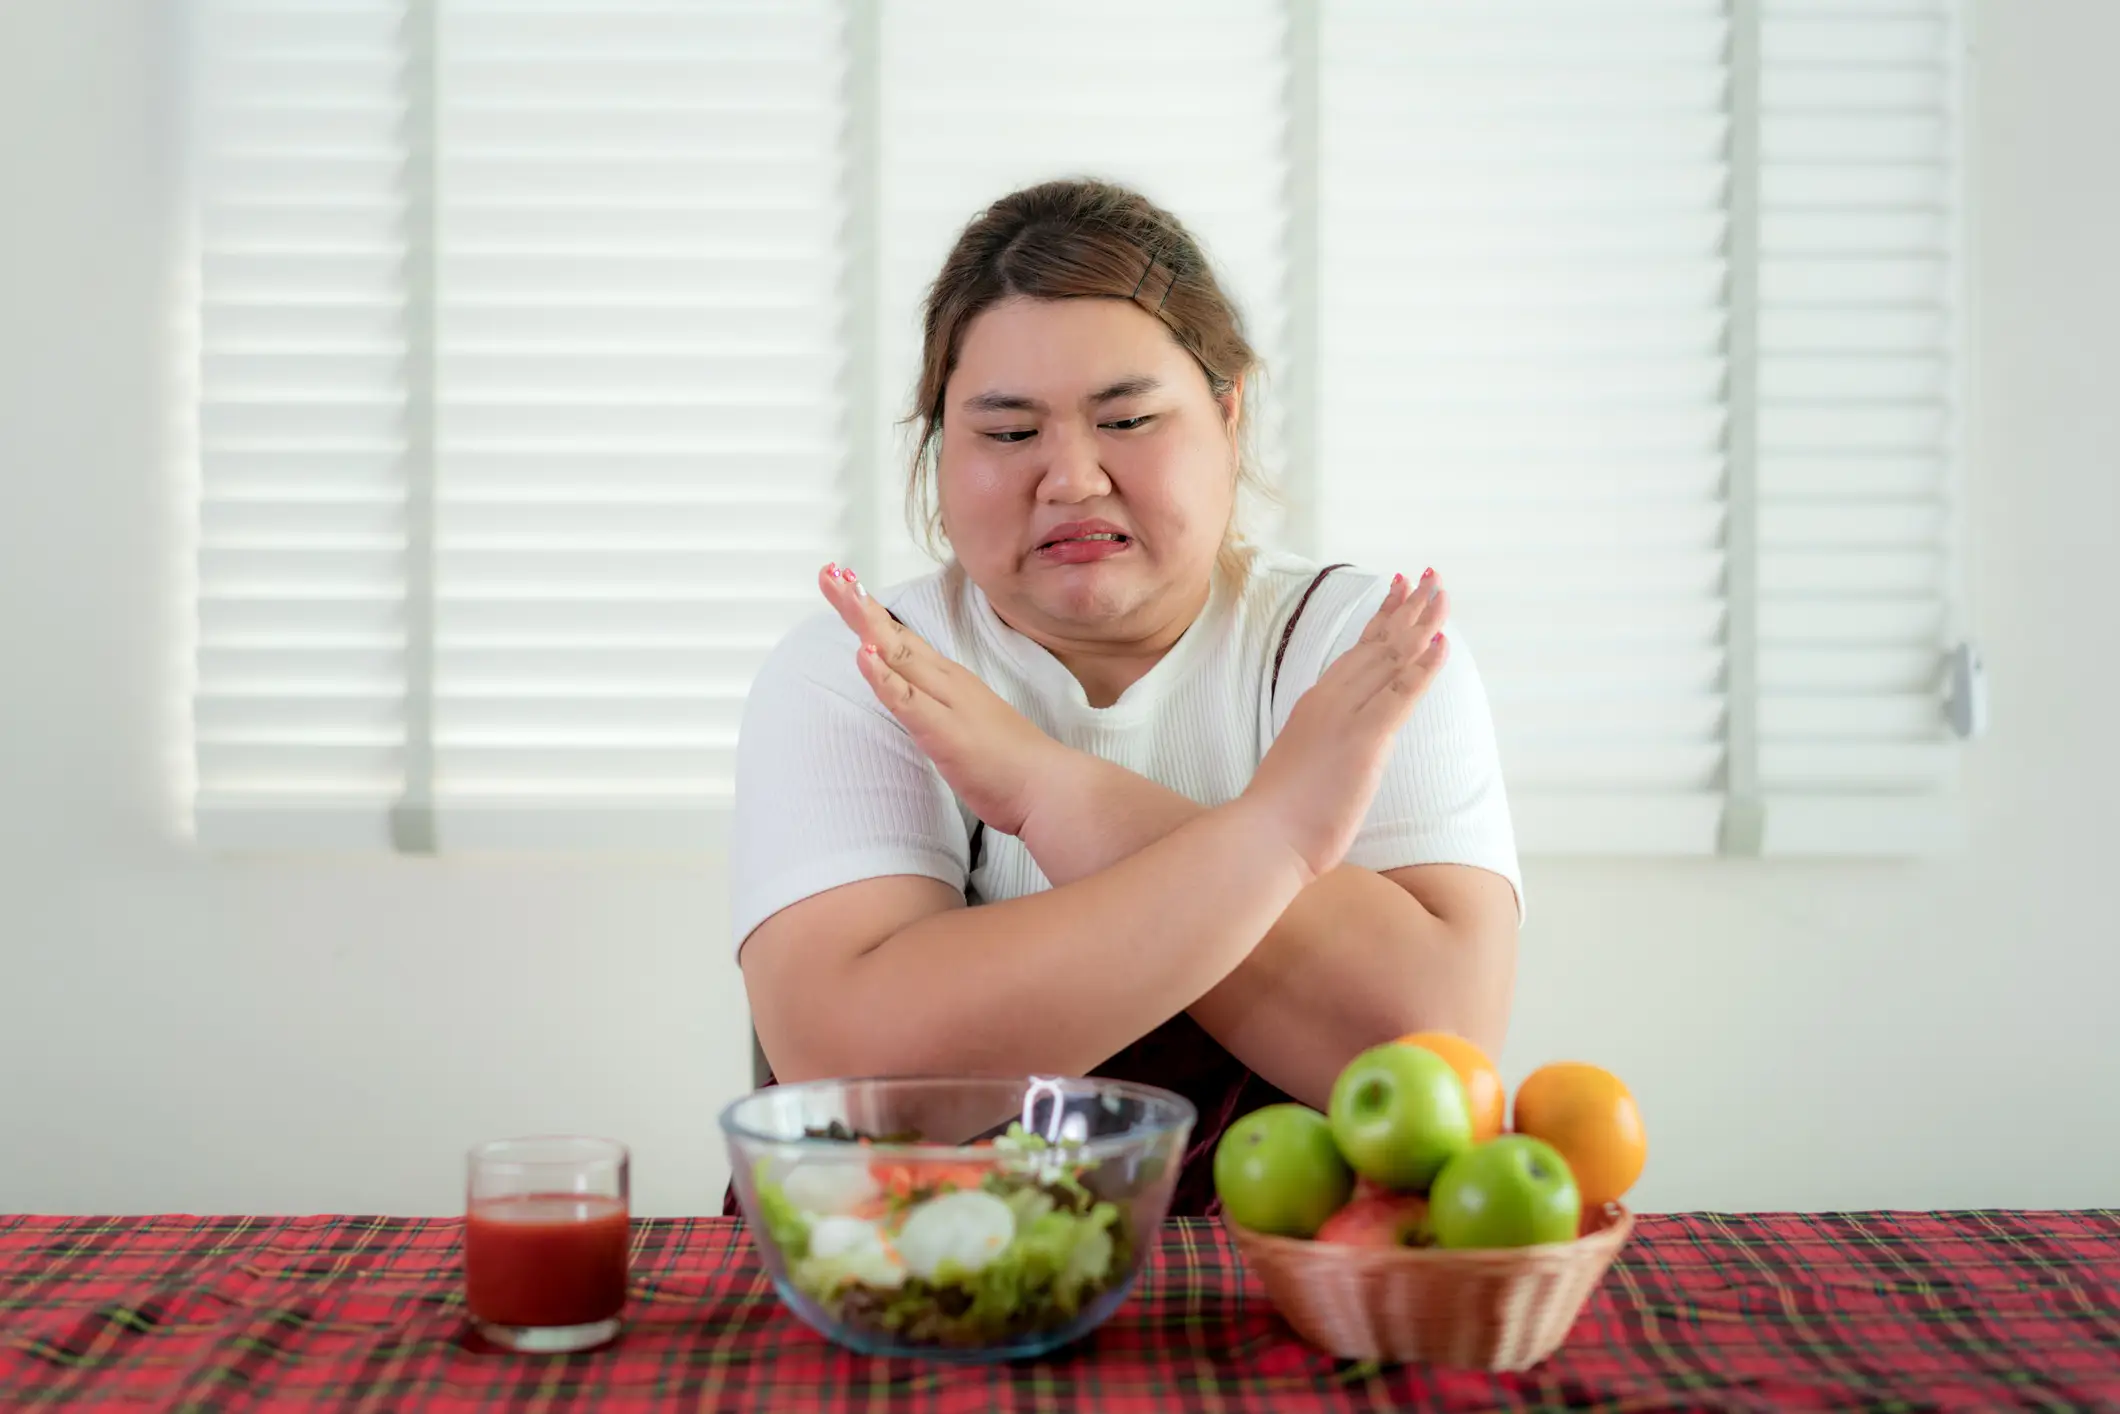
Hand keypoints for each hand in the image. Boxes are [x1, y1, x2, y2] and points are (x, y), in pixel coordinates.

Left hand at [818, 564, 1076, 837]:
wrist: (1047, 786)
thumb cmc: (1010, 763)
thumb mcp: (965, 726)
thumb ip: (938, 711)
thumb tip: (912, 704)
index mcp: (950, 680)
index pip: (904, 639)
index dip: (872, 613)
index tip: (846, 584)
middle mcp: (946, 682)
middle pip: (894, 635)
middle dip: (859, 603)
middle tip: (829, 572)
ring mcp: (946, 703)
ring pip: (898, 654)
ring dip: (866, 622)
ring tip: (840, 591)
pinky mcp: (944, 731)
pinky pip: (907, 700)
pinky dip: (884, 676)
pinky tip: (864, 653)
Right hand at [1239, 570, 1452, 880]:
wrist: (1262, 836)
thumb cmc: (1278, 815)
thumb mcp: (1300, 765)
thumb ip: (1320, 745)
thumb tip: (1335, 749)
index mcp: (1315, 704)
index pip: (1356, 651)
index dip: (1381, 617)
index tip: (1399, 587)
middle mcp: (1330, 700)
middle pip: (1377, 644)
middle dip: (1408, 608)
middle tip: (1432, 576)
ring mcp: (1346, 717)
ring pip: (1391, 659)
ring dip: (1421, 623)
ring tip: (1443, 594)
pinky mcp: (1364, 741)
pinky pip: (1400, 695)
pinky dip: (1423, 667)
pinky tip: (1441, 644)